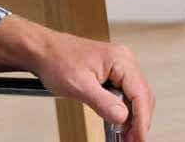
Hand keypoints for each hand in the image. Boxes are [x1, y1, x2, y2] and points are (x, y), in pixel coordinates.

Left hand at [25, 27, 153, 141]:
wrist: (42, 51)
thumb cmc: (56, 60)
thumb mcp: (79, 85)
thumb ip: (103, 102)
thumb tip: (122, 117)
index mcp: (120, 60)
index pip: (140, 94)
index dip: (142, 120)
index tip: (140, 138)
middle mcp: (124, 61)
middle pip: (142, 97)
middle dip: (139, 122)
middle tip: (133, 141)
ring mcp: (119, 66)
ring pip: (135, 97)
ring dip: (132, 118)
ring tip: (126, 137)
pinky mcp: (112, 73)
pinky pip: (125, 94)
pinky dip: (123, 111)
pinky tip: (119, 124)